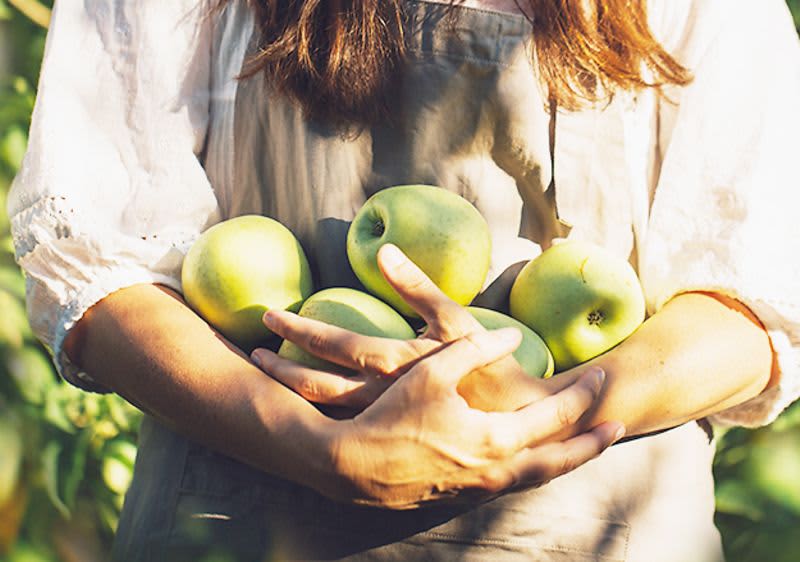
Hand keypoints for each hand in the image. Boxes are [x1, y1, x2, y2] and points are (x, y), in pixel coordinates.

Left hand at [252, 244, 548, 412]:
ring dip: (290, 389)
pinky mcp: (388, 435)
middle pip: (314, 384)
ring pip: (321, 410)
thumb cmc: (489, 368)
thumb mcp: (456, 322)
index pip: (333, 343)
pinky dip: (313, 412)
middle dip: (280, 365)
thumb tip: (382, 250)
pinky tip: (299, 403)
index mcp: (393, 364)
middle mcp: (379, 398)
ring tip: (268, 371)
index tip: (269, 317)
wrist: (512, 425)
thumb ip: (418, 285)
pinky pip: (340, 425)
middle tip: (253, 350)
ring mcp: (382, 421)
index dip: (297, 329)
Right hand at [310, 328, 623, 508]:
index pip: (556, 418)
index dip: (583, 396)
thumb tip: (510, 336)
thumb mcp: (433, 371)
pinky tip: (528, 461)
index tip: (603, 378)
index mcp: (496, 440)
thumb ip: (476, 349)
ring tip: (582, 448)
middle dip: (591, 444)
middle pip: (560, 461)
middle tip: (617, 428)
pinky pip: (510, 485)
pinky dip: (531, 471)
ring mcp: (480, 490)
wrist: (351, 468)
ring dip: (564, 460)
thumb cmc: (392, 416)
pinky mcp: (461, 498)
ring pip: (536, 478)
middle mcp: (497, 472)